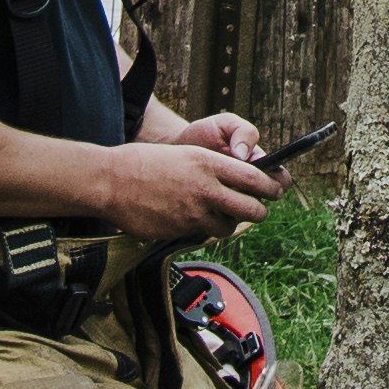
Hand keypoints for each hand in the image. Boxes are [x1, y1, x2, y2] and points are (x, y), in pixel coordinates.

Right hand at [105, 123, 284, 240]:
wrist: (111, 181)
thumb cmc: (144, 162)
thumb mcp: (185, 154)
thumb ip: (213, 168)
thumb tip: (240, 180)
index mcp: (208, 163)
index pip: (255, 177)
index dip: (271, 186)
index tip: (277, 189)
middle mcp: (205, 188)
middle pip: (252, 209)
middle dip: (260, 211)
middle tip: (258, 209)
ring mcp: (193, 213)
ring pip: (230, 226)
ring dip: (231, 222)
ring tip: (223, 214)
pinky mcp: (180, 231)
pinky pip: (204, 234)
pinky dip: (206, 229)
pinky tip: (195, 218)